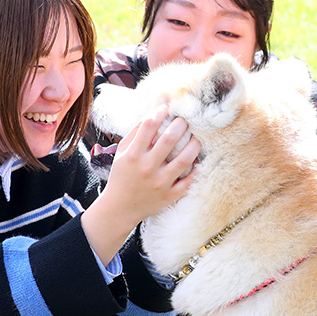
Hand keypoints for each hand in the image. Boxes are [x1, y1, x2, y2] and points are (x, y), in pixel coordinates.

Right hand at [81, 105, 199, 264]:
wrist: (120, 207)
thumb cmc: (122, 175)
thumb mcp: (122, 152)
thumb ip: (136, 133)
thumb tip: (154, 112)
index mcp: (133, 155)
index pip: (148, 126)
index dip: (160, 112)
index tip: (167, 108)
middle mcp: (147, 168)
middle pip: (169, 140)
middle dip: (181, 124)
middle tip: (185, 120)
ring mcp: (160, 183)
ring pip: (184, 160)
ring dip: (194, 145)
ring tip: (196, 138)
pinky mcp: (169, 196)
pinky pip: (189, 181)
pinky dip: (196, 169)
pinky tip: (197, 160)